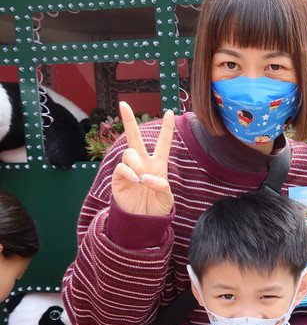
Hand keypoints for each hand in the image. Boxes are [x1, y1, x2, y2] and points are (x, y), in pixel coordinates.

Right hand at [111, 102, 174, 216]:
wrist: (142, 221)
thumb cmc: (157, 208)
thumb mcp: (167, 199)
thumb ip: (162, 187)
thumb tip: (148, 178)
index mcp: (158, 165)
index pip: (163, 144)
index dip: (167, 129)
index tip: (171, 112)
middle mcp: (142, 163)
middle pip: (135, 138)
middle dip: (129, 121)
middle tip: (123, 104)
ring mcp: (129, 169)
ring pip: (129, 152)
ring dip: (136, 163)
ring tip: (141, 178)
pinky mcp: (119, 178)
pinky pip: (122, 167)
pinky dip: (129, 172)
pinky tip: (136, 180)